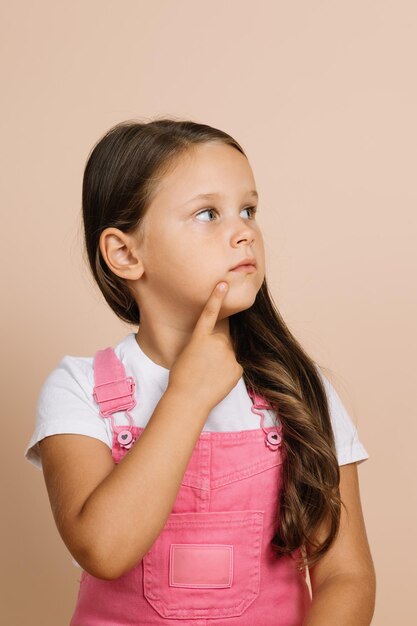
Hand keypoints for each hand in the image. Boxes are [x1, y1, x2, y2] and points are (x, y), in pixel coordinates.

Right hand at [168, 282, 242, 411]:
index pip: (210, 313)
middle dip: (217, 344)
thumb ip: (201, 342)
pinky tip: (216, 381)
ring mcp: (229, 355)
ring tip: (209, 375)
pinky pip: (234, 365)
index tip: (223, 284)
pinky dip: (227, 371)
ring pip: (228, 352)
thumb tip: (214, 342)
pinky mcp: (237, 368)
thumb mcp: (186, 353)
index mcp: (200, 337)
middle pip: (223, 336)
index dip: (216, 297)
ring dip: (221, 359)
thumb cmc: (181, 377)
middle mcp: (217, 342)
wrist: (188, 400)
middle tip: (205, 362)